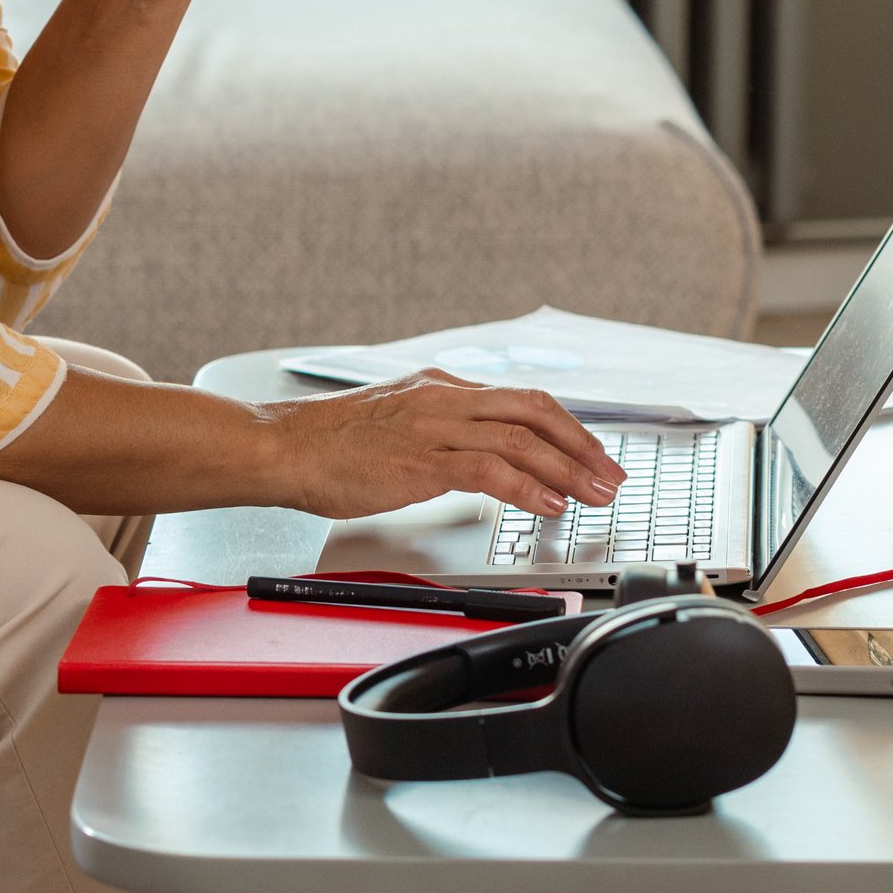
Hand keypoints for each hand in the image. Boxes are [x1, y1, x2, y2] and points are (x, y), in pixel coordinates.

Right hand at [267, 373, 622, 521]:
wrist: (282, 446)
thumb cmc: (329, 444)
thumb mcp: (396, 424)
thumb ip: (440, 433)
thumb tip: (481, 459)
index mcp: (441, 387)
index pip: (520, 400)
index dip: (566, 428)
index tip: (591, 454)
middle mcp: (444, 398)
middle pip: (535, 412)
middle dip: (582, 445)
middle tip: (610, 475)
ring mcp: (434, 427)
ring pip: (521, 440)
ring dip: (567, 470)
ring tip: (593, 495)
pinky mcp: (421, 460)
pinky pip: (488, 470)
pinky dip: (526, 487)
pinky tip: (547, 505)